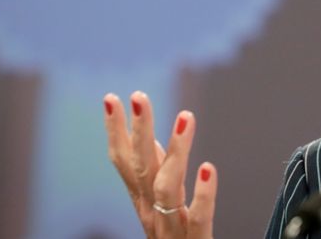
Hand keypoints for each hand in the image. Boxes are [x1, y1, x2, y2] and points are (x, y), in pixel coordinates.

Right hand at [103, 91, 216, 237]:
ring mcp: (170, 230)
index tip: (111, 98)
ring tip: (186, 116)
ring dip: (174, 150)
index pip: (124, 162)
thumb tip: (152, 138)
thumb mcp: (162, 205)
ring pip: (167, 187)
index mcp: (142, 203)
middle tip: (138, 96)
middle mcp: (150, 214)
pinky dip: (203, 195)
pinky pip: (197, 219)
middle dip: (137, 130)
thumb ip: (157, 174)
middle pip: (140, 168)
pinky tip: (209, 169)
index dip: (115, 131)